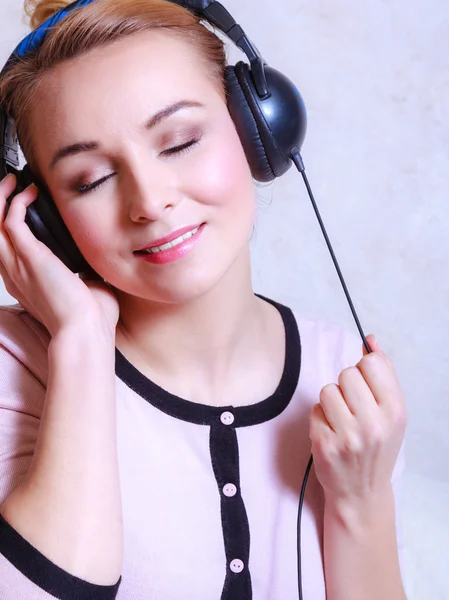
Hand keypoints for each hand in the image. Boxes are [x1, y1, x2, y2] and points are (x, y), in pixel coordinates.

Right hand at [0, 173, 118, 338]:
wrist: (85, 332)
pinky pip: (12, 221)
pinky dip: (19, 203)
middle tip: (10, 186)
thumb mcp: (83, 287)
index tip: (22, 207)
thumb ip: (83, 270)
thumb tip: (97, 258)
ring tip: (14, 182)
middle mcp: (14, 273)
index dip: (7, 224)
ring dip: (1, 199)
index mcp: (24, 282)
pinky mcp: (30, 257)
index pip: (5, 247)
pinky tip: (31, 192)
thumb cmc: (88, 319)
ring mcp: (18, 265)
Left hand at [309, 334, 406, 503]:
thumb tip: (370, 339)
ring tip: (341, 420)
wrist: (362, 492)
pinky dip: (319, 418)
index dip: (363, 371)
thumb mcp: (391, 411)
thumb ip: (383, 372)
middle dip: (346, 387)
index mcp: (395, 410)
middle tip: (352, 408)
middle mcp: (374, 423)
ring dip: (331, 402)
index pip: (371, 363)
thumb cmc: (377, 445)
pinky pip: (314, 410)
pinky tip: (330, 433)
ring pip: (327, 390)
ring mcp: (348, 436)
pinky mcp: (325, 445)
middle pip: (347, 373)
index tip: (365, 388)